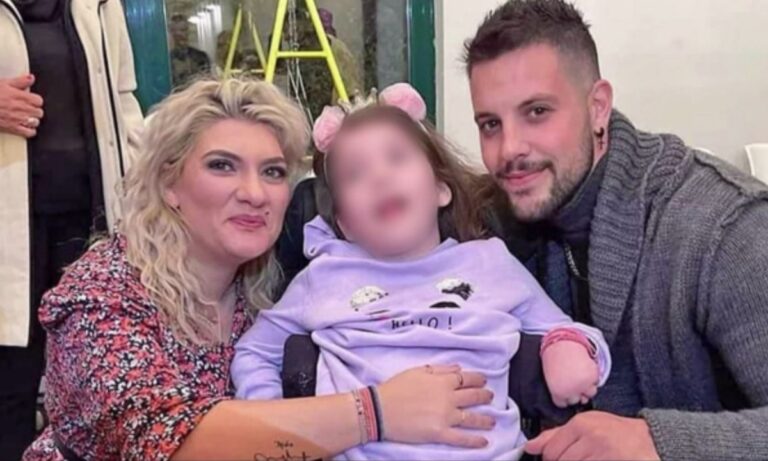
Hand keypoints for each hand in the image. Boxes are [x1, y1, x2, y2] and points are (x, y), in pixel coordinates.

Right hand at [0, 74, 43, 137]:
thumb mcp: (3, 83)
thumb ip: (20, 81)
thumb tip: (31, 78)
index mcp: (20, 96)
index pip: (39, 101)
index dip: (35, 101)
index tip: (31, 101)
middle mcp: (21, 108)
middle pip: (39, 112)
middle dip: (34, 110)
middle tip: (27, 108)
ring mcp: (18, 119)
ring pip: (36, 122)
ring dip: (32, 120)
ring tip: (26, 117)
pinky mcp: (13, 128)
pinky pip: (29, 133)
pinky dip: (29, 131)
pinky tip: (25, 127)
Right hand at [377, 364, 494, 448]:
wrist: (380, 409)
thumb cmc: (395, 388)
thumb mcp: (417, 371)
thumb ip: (439, 369)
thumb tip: (458, 368)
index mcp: (442, 381)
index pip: (466, 379)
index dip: (477, 379)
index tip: (483, 380)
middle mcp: (447, 398)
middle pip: (473, 396)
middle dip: (485, 396)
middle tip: (490, 396)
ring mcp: (445, 416)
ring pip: (471, 418)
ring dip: (485, 418)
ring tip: (493, 420)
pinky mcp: (439, 433)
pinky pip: (461, 438)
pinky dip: (474, 440)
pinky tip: (484, 441)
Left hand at [525, 411, 660, 460]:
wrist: (649, 440)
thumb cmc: (615, 433)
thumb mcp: (586, 425)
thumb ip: (556, 435)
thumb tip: (530, 446)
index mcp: (581, 425)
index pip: (551, 451)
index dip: (552, 458)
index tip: (560, 457)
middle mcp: (591, 437)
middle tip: (582, 456)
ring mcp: (602, 454)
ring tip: (592, 458)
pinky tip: (598, 460)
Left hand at [542, 340, 598, 407]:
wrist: (563, 343)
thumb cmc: (554, 359)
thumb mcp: (551, 378)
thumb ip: (559, 391)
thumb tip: (568, 399)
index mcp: (557, 393)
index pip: (563, 404)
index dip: (564, 397)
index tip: (565, 390)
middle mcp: (571, 392)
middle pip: (576, 400)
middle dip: (575, 393)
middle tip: (573, 381)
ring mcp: (583, 385)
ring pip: (590, 394)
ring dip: (587, 387)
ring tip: (580, 375)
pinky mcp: (593, 377)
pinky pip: (596, 383)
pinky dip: (593, 378)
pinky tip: (585, 369)